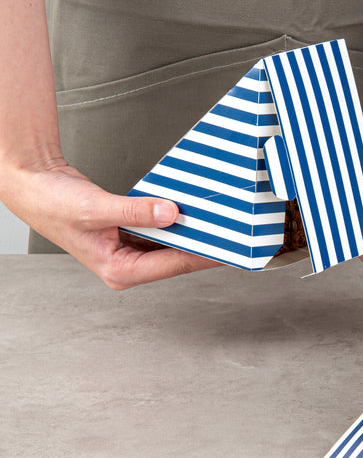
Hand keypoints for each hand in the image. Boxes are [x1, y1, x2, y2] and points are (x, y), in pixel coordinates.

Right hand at [3, 160, 220, 288]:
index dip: (205, 254)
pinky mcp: (133, 235)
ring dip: (191, 231)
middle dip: (203, 243)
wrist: (35, 187)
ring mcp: (132, 251)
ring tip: (218, 219)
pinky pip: (162, 230)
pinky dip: (175, 221)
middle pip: (178, 256)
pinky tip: (191, 212)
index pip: (175, 264)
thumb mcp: (95, 209)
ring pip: (172, 243)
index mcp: (120, 271)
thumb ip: (135, 211)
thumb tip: (171, 213)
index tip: (230, 247)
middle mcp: (129, 265)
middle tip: (233, 230)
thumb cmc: (53, 205)